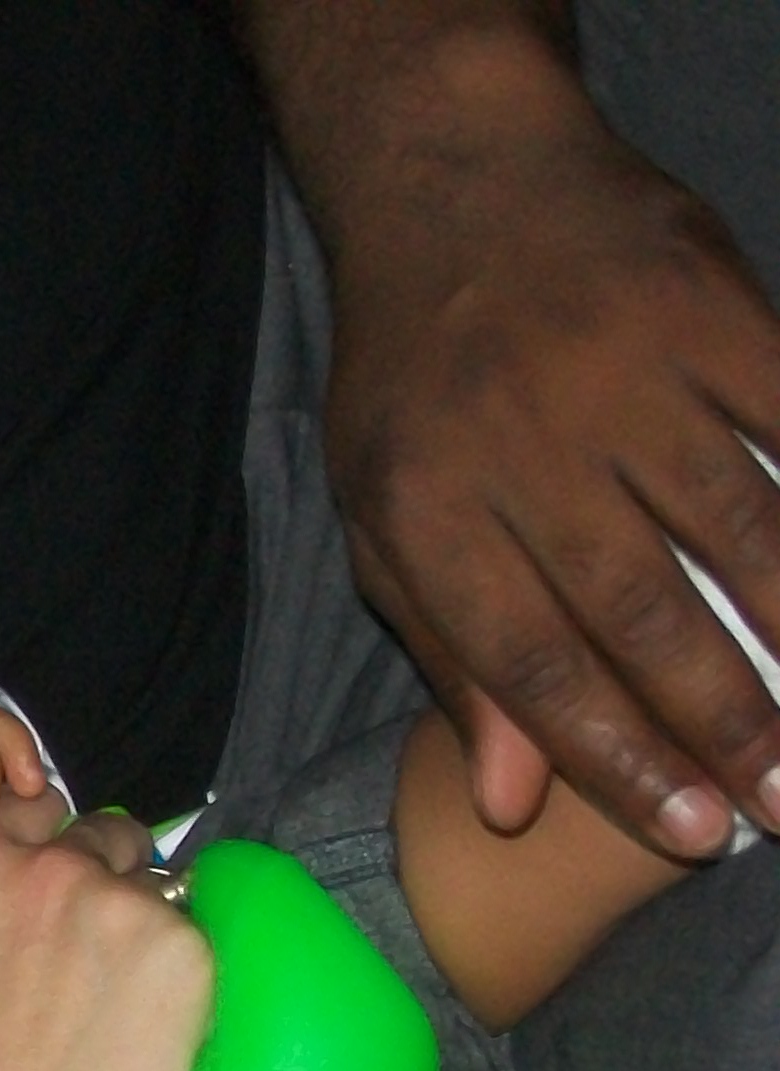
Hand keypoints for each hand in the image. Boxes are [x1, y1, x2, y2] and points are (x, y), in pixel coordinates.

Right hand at [0, 831, 212, 1070]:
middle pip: (109, 842)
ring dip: (149, 945)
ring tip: (125, 1026)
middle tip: (107, 966)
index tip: (64, 897)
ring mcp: (123, 906)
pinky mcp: (186, 952)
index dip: (53, 861)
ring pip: (160, 900)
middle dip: (113, 886)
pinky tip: (149, 1052)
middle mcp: (48, 871)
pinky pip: (198, 955)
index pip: (32, 822)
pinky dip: (183, 994)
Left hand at [316, 58, 779, 848]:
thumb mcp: (386, 524)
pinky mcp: (705, 305)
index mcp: (426, 511)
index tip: (692, 832)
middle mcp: (522, 444)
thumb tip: (511, 804)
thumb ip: (453, 664)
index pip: (528, 664)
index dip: (615, 759)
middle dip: (721, 720)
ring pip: (733, 523)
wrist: (456, 190)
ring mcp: (620, 369)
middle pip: (638, 609)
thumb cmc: (415, 385)